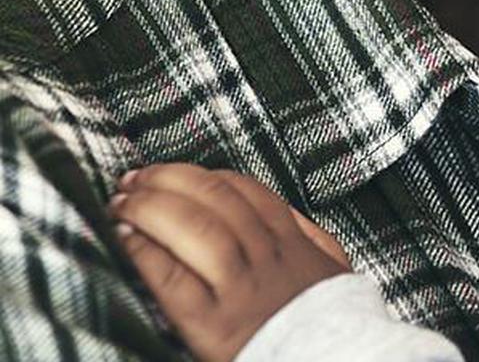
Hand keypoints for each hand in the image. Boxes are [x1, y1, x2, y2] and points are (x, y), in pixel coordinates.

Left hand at [109, 163, 350, 361]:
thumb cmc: (324, 329)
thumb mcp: (332, 274)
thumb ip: (311, 239)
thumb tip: (284, 213)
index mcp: (291, 245)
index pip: (245, 191)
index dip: (200, 175)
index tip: (170, 175)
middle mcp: (266, 260)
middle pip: (215, 198)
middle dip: (167, 180)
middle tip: (133, 180)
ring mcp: (241, 291)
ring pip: (195, 227)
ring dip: (150, 207)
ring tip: (121, 204)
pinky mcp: (213, 326)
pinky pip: (172, 277)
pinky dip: (144, 251)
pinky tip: (125, 239)